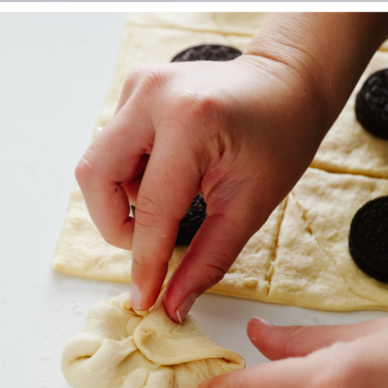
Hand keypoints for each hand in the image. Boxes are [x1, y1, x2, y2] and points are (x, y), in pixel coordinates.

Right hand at [75, 13, 387, 322]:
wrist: (291, 83)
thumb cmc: (283, 136)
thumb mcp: (253, 202)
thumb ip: (209, 256)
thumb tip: (171, 305)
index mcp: (191, 121)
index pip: (150, 208)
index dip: (145, 261)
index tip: (145, 298)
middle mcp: (155, 95)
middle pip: (96, 177)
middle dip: (116, 223)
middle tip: (151, 244)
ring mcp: (142, 84)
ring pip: (99, 160)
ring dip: (124, 195)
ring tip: (175, 197)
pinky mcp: (138, 85)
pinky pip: (114, 142)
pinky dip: (132, 170)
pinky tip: (172, 171)